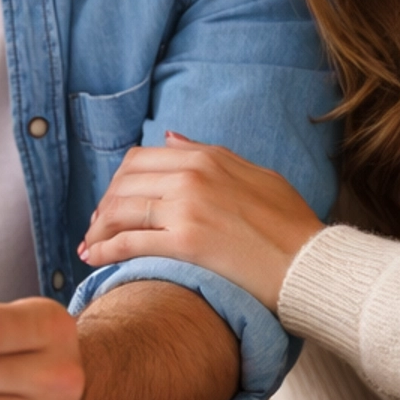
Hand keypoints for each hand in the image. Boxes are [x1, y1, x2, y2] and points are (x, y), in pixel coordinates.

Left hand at [77, 134, 322, 311]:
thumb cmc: (290, 222)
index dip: (119, 182)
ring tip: (89, 245)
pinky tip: (92, 259)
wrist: (309, 262)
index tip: (114, 201)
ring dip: (97, 229)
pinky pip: (129, 242)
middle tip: (96, 226)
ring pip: (120, 211)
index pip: (141, 159)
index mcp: (207, 157)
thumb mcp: (253, 173)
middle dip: (103, 205)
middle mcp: (192, 176)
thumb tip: (169, 137)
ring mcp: (187, 208)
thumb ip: (208, 153)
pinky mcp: (186, 242)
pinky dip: (104, 249)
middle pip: (124, 184)